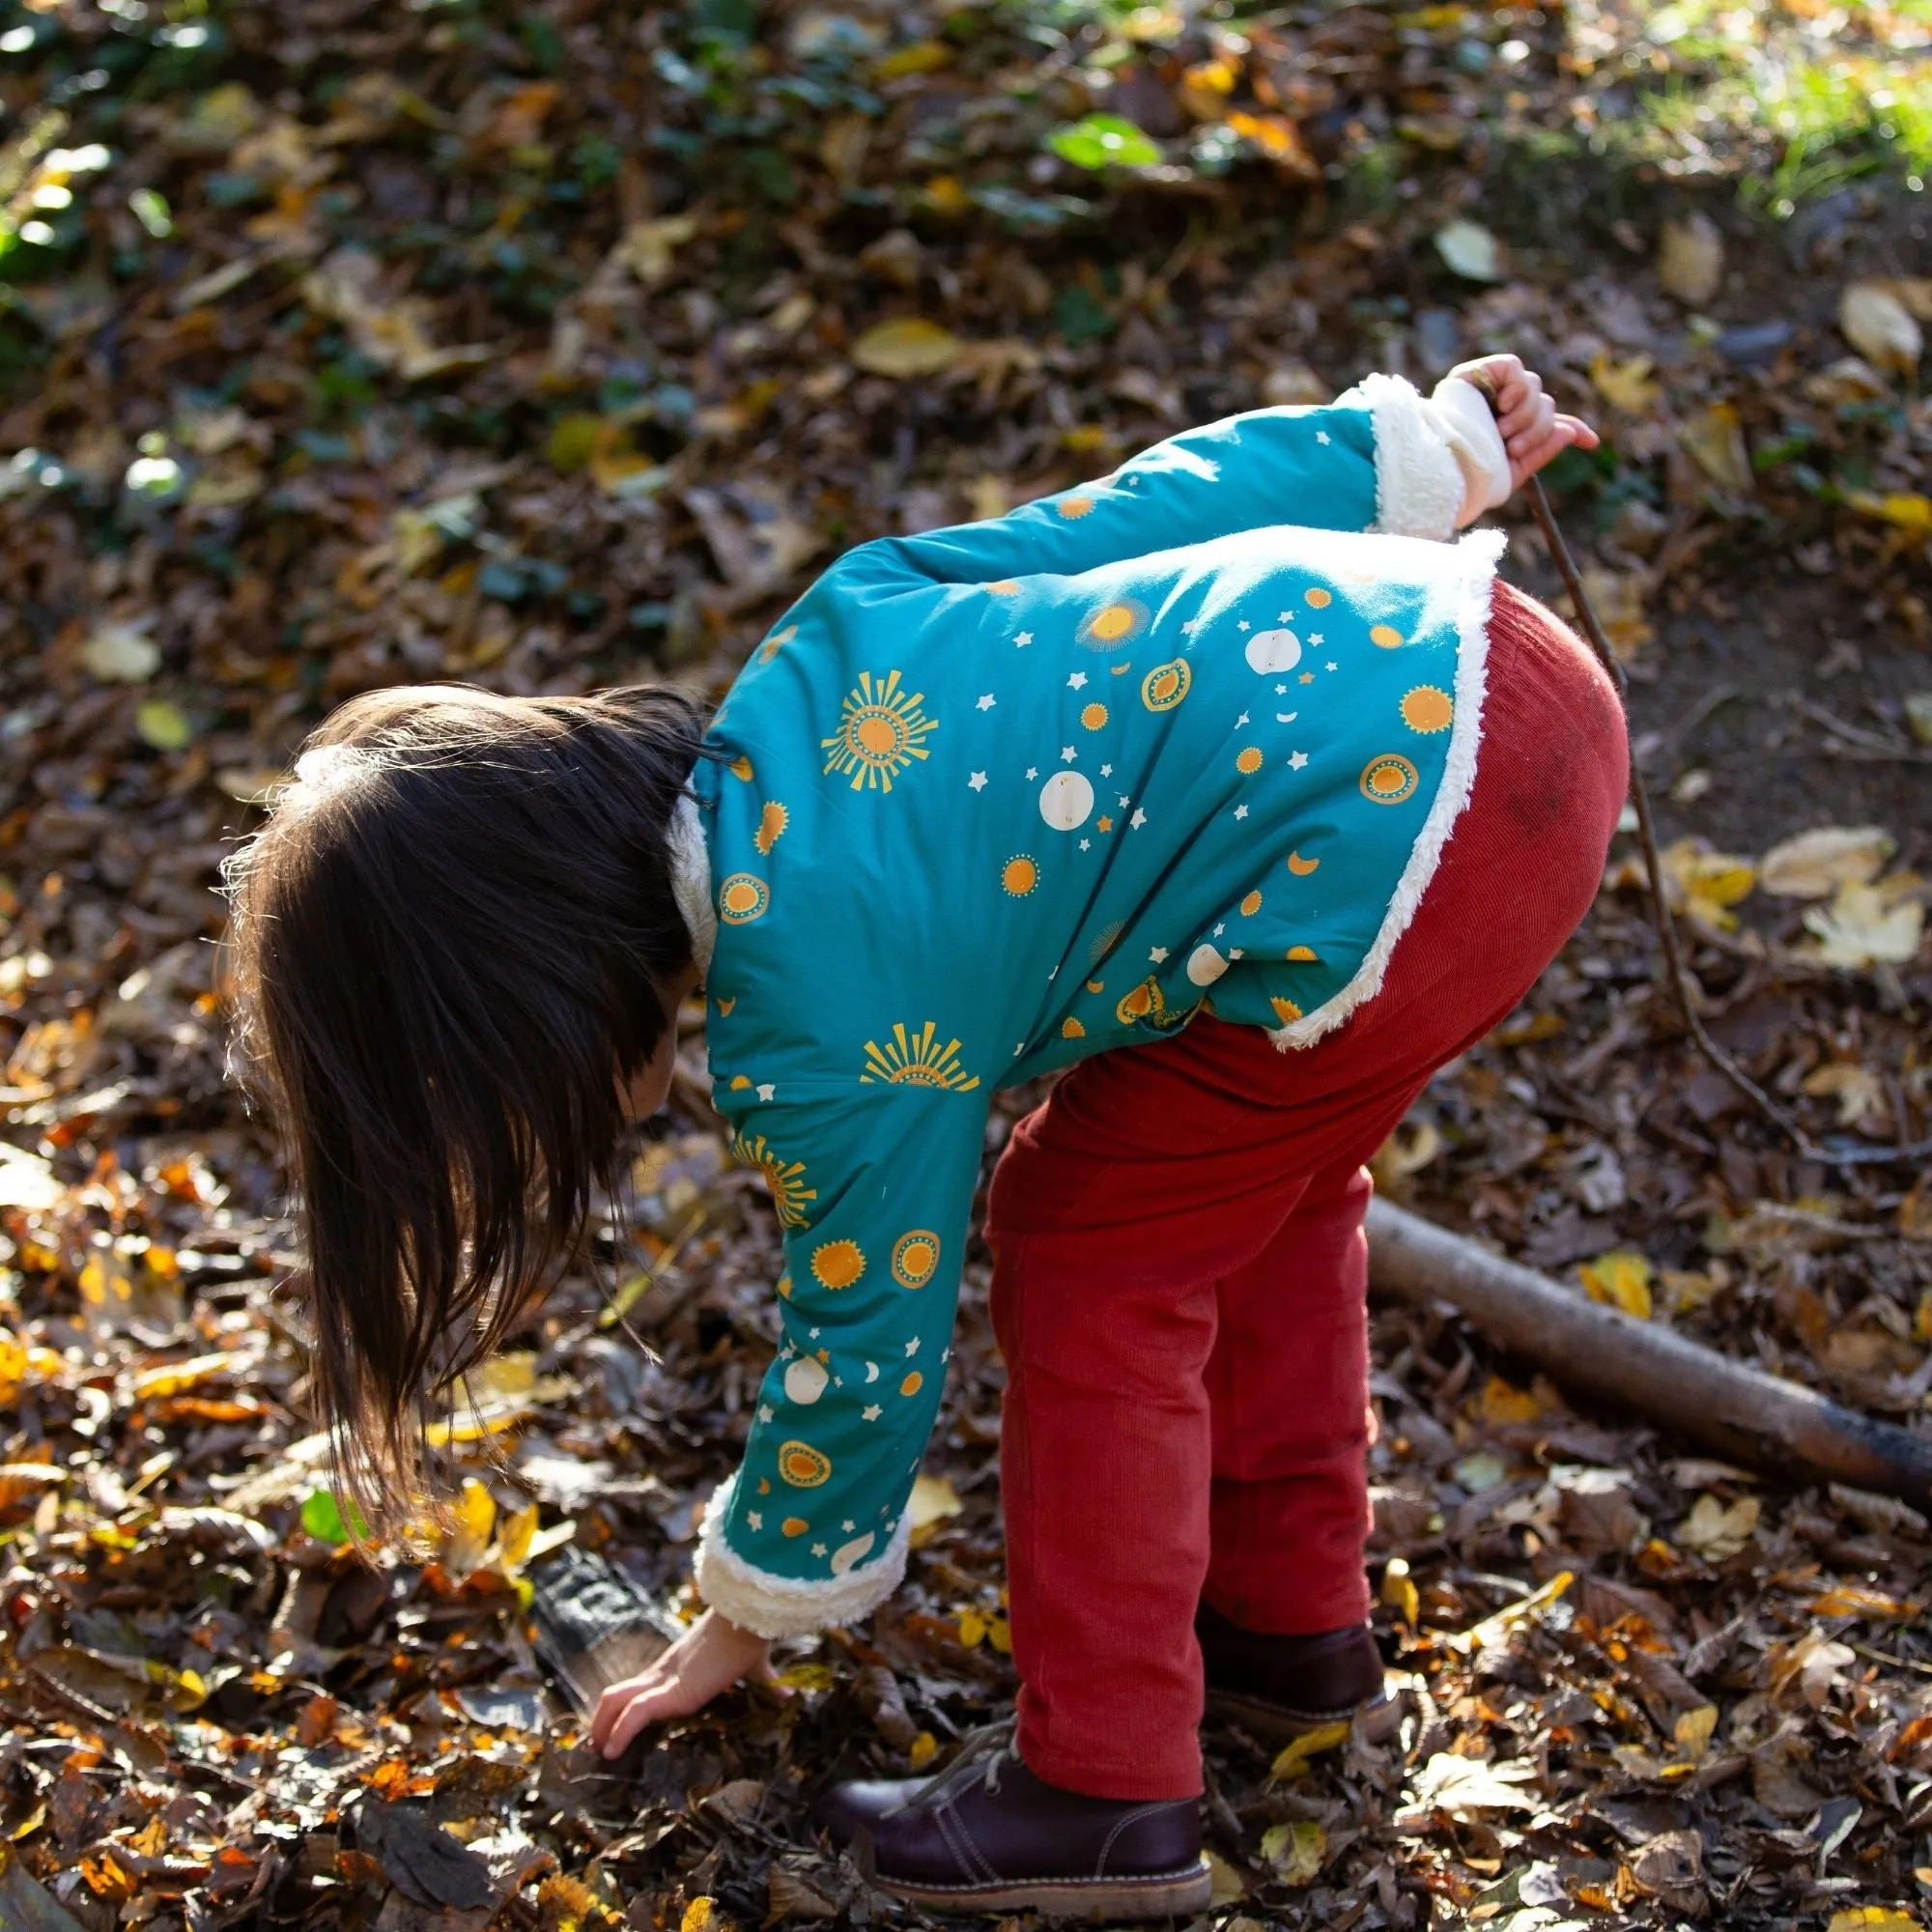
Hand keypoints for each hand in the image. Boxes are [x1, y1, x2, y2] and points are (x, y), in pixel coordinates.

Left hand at [589, 1609, 782, 1757]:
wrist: (749, 1620)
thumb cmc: (751, 1636)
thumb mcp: (754, 1666)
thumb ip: (765, 1681)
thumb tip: (788, 1695)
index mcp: (677, 1667)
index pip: (640, 1686)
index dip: (624, 1707)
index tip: (615, 1730)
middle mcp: (664, 1672)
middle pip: (617, 1693)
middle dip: (603, 1721)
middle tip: (598, 1746)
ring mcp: (664, 1681)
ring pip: (615, 1699)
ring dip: (602, 1727)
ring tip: (602, 1752)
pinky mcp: (671, 1691)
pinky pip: (634, 1714)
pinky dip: (619, 1733)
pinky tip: (613, 1751)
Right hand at [1452, 353, 1598, 493]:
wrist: (1441, 469)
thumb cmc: (1468, 478)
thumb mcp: (1512, 472)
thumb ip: (1541, 451)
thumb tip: (1567, 430)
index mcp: (1509, 431)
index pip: (1548, 422)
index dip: (1572, 428)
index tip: (1592, 443)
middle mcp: (1501, 408)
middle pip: (1545, 405)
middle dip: (1538, 429)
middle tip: (1514, 447)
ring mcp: (1490, 389)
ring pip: (1534, 387)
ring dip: (1526, 415)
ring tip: (1503, 433)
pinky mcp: (1478, 372)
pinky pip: (1514, 367)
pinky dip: (1515, 388)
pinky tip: (1502, 406)